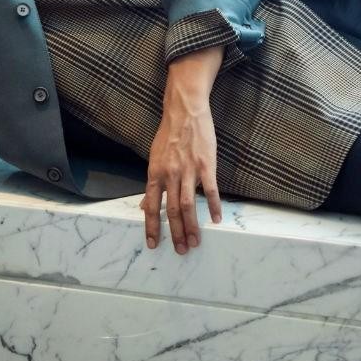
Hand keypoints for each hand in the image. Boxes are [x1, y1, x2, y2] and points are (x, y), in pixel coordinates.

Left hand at [141, 48, 225, 253]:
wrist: (184, 110)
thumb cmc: (168, 133)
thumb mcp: (154, 158)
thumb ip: (152, 184)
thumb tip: (145, 204)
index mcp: (155, 174)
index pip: (151, 207)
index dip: (152, 227)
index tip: (153, 245)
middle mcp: (170, 175)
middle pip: (171, 211)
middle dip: (175, 233)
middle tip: (181, 250)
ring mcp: (188, 170)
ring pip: (188, 205)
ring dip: (192, 226)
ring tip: (196, 241)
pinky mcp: (205, 165)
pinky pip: (210, 190)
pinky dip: (213, 206)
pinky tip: (216, 219)